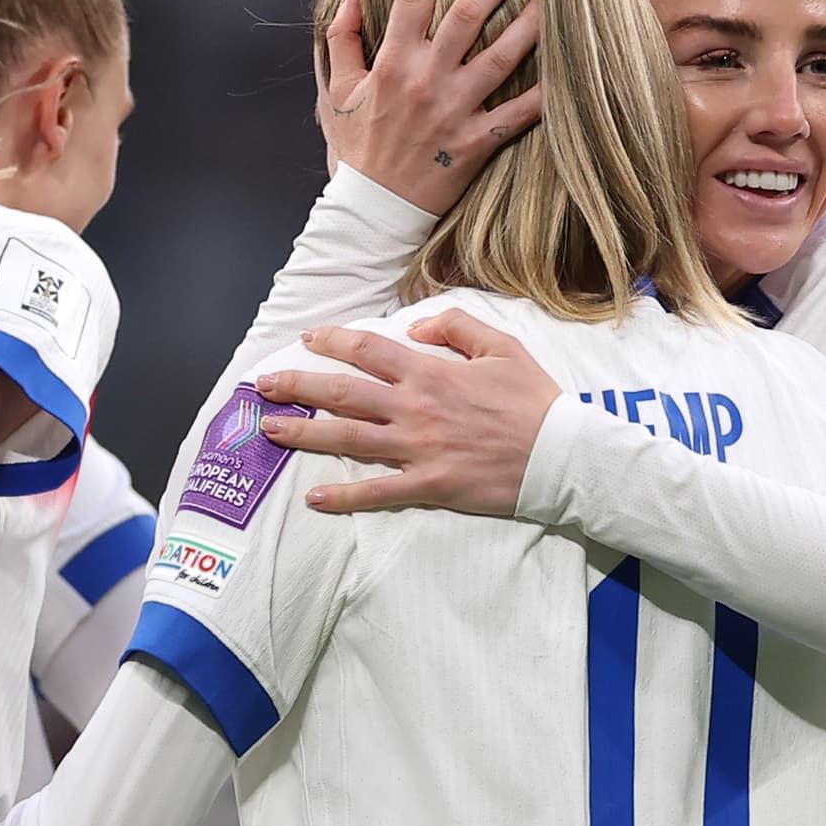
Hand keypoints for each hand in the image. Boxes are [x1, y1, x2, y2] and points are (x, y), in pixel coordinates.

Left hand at [255, 313, 561, 518]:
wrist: (562, 455)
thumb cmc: (535, 401)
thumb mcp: (502, 346)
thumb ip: (456, 327)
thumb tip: (417, 327)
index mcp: (431, 372)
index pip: (368, 350)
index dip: (333, 341)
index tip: (308, 338)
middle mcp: (415, 408)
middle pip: (343, 393)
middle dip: (298, 386)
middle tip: (263, 385)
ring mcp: (418, 449)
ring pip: (349, 438)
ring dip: (305, 435)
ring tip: (270, 431)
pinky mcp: (429, 486)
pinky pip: (378, 492)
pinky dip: (344, 498)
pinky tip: (314, 499)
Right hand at [315, 0, 543, 214]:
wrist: (371, 211)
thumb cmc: (356, 149)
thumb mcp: (336, 89)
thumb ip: (342, 36)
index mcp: (392, 62)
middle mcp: (427, 80)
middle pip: (467, 16)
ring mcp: (455, 111)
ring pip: (501, 58)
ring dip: (530, 23)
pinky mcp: (476, 143)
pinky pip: (518, 115)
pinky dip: (545, 94)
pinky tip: (569, 70)